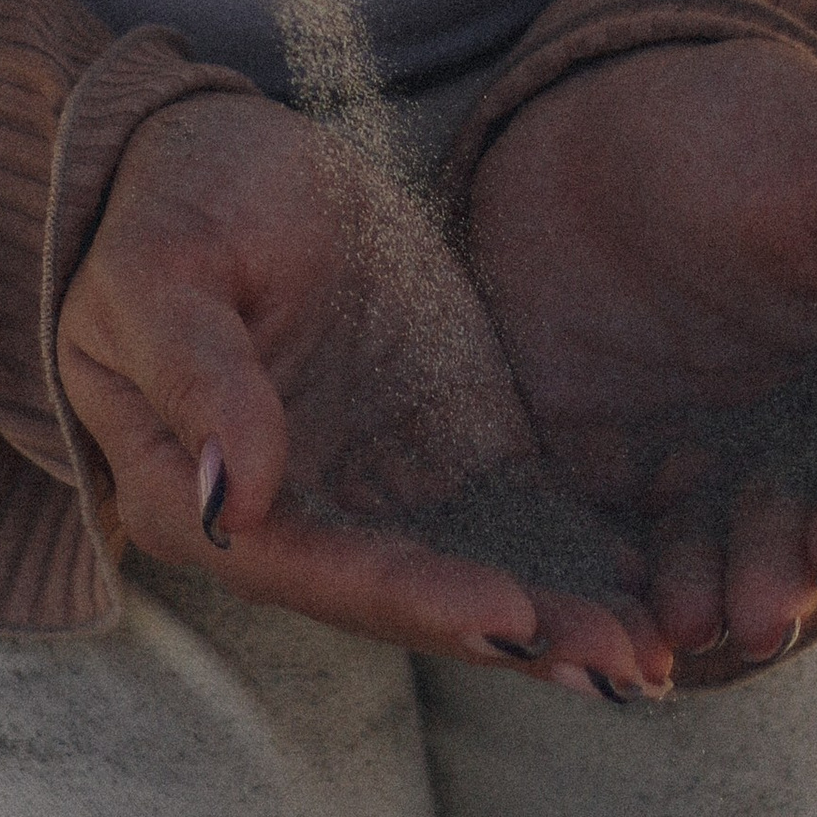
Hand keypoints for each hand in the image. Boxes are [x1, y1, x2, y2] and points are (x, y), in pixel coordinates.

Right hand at [59, 89, 669, 690]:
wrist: (221, 151)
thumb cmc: (174, 200)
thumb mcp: (163, 264)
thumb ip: (196, 372)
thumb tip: (230, 496)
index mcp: (195, 498)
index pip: (310, 568)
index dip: (409, 596)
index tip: (505, 613)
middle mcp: (288, 521)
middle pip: (402, 597)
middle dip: (515, 634)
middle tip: (620, 664)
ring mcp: (366, 491)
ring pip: (464, 575)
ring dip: (556, 620)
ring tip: (653, 652)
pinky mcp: (431, 452)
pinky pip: (506, 516)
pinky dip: (572, 556)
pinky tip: (649, 581)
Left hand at [467, 41, 816, 674]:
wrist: (600, 107)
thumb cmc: (756, 123)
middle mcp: (796, 436)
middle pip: (806, 533)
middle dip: (786, 577)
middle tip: (757, 610)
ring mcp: (704, 455)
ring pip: (719, 552)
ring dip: (711, 593)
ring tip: (686, 618)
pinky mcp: (610, 462)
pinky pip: (621, 535)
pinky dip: (621, 580)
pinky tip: (609, 604)